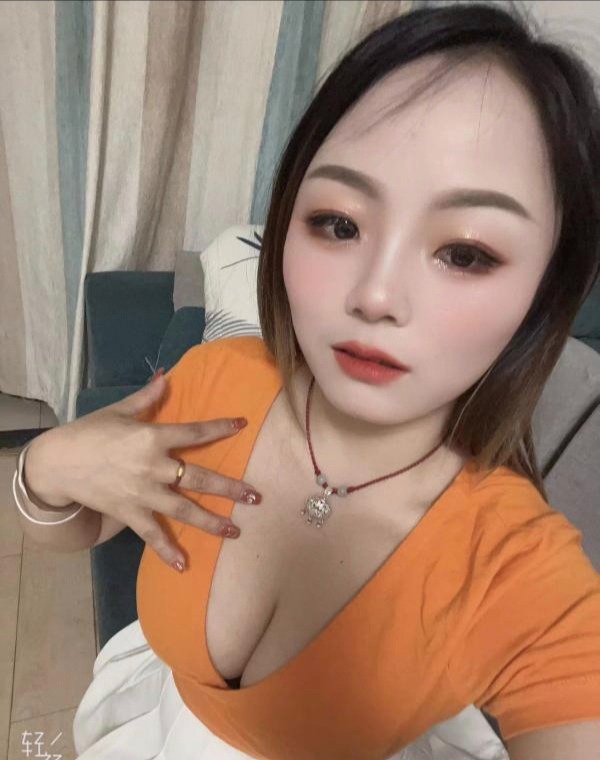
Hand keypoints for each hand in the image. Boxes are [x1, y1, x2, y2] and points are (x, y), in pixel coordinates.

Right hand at [25, 370, 261, 566]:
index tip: (243, 425)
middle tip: (256, 497)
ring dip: (211, 522)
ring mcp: (142, 493)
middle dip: (230, 488)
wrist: (56, 462)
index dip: (220, 428)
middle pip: (199, 478)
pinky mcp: (129, 513)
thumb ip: (146, 397)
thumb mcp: (118, 410)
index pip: (195, 433)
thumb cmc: (89, 432)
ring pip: (184, 510)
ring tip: (235, 531)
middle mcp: (153, 467)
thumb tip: (166, 377)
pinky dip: (167, 551)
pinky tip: (184, 566)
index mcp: (152, 438)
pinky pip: (152, 534)